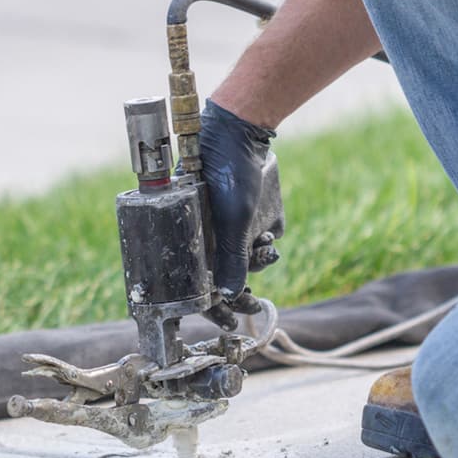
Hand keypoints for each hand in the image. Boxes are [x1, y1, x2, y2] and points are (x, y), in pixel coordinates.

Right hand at [199, 98, 275, 300]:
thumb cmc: (226, 171)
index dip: (211, 306)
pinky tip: (269, 239)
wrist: (242, 131)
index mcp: (188, 235)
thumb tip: (230, 295)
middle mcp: (203, 232)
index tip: (230, 325)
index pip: (194, 281)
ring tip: (267, 252)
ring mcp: (223, 223)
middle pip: (220, 275)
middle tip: (254, 303)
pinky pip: (255, 241)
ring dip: (255, 262)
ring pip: (240, 259)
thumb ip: (232, 257)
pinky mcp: (244, 214)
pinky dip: (263, 245)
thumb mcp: (231, 218)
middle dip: (240, 288)